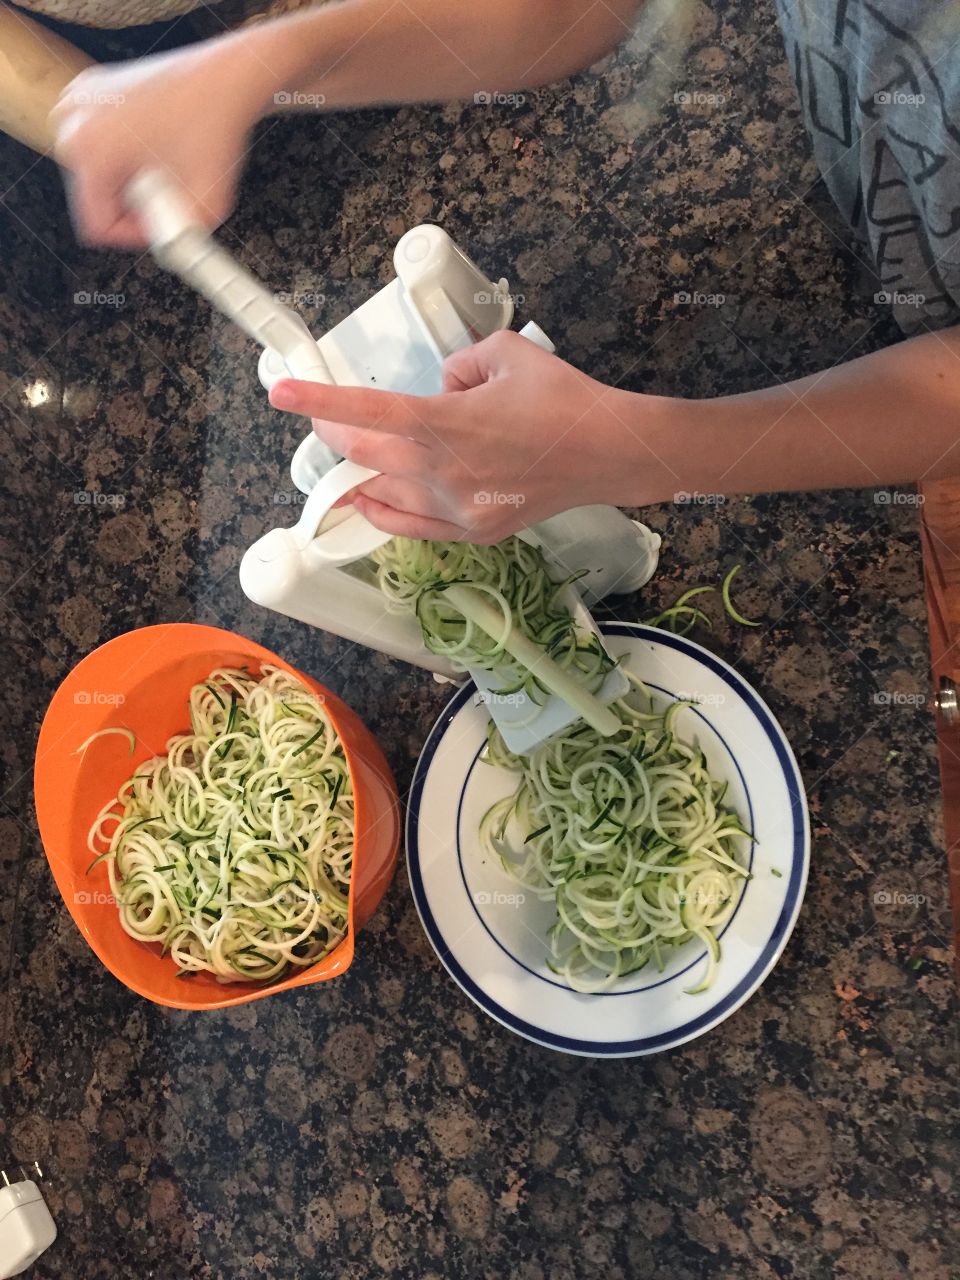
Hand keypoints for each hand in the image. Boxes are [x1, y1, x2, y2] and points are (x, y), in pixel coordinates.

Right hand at [50, 42, 263, 246]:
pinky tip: (158, 142)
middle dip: (134, 206)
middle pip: (95, 199)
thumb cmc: (215, 129)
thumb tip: (166, 266)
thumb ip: (182, 247)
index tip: (162, 228)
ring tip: (167, 163)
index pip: (98, 227)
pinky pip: (102, 144)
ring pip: (98, 173)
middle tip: (172, 191)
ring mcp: (78, 102)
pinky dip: (129, 153)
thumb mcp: (206, 208)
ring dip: (131, 181)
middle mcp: (73, 123)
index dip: (135, 237)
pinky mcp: (91, 92)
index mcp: (89, 153)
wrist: (225, 79)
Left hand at [269, 330, 666, 540]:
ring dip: (361, 470)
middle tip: (324, 417)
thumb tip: (440, 388)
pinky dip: (384, 508)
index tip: (281, 393)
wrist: (608, 454)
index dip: (318, 400)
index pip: (367, 410)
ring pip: (384, 492)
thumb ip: (456, 365)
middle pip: (364, 454)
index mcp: (446, 423)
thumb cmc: (562, 399)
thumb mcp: (504, 354)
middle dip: (337, 432)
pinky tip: (371, 495)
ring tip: (353, 453)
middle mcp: (443, 472)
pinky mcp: (473, 530)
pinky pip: (410, 524)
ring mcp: (457, 508)